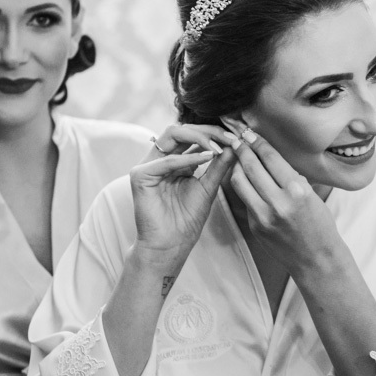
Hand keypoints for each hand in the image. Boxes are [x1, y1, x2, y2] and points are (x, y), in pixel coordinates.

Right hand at [130, 124, 237, 265]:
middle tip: (230, 137)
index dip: (214, 133)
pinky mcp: (140, 175)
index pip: (191, 136)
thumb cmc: (187, 220)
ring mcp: (147, 166)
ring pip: (172, 135)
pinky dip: (188, 157)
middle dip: (209, 130)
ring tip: (220, 146)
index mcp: (173, 161)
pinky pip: (167, 160)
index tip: (236, 138)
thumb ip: (219, 166)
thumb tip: (234, 145)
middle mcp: (159, 159)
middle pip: (182, 130)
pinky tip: (207, 158)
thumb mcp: (209, 187)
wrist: (171, 245)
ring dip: (200, 138)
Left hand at [226, 124, 340, 271]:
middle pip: (251, 166)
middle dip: (241, 148)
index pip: (271, 158)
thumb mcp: (311, 194)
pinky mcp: (254, 226)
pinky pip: (244, 199)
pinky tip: (245, 178)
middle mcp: (278, 203)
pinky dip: (243, 186)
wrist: (316, 259)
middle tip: (236, 136)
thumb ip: (290, 176)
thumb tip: (269, 156)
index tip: (249, 132)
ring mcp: (263, 216)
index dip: (257, 142)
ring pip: (239, 182)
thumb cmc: (319, 225)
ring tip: (236, 155)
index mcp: (297, 191)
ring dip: (236, 165)